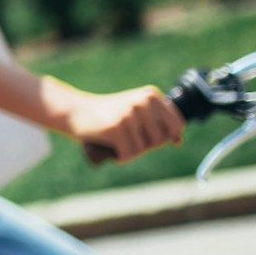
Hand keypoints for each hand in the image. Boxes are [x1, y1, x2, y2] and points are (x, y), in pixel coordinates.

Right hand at [59, 84, 184, 163]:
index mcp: (151, 96)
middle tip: (129, 140)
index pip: (176, 125)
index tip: (150, 138)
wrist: (76, 112)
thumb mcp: (137, 111)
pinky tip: (115, 153)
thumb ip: (159, 122)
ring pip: (143, 149)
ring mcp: (128, 115)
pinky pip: (129, 154)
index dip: (166, 138)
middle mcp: (142, 103)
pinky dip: (122, 158)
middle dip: (146, 147)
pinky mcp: (115, 129)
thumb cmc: (109, 114)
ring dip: (132, 153)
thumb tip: (178, 141)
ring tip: (119, 145)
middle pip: (160, 140)